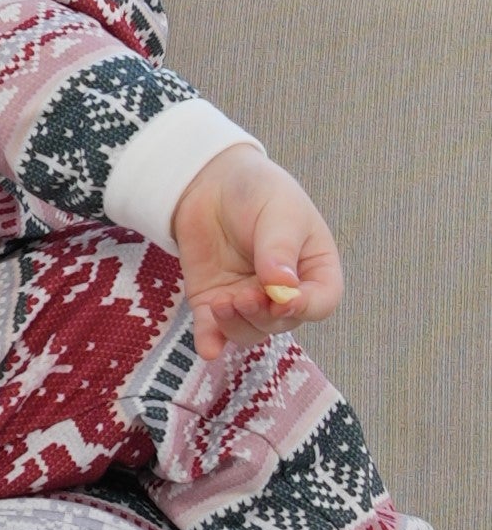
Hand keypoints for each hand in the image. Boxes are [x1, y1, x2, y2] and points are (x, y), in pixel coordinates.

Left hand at [172, 143, 340, 360]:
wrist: (210, 181)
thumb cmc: (258, 192)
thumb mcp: (279, 212)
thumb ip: (280, 249)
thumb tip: (283, 288)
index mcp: (314, 270)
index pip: (321, 303)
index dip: (304, 307)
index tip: (284, 299)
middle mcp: (284, 292)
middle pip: (282, 322)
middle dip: (264, 315)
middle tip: (244, 296)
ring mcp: (248, 299)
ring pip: (250, 332)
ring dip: (237, 326)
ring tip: (221, 303)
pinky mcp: (214, 300)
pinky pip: (213, 330)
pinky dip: (211, 341)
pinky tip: (208, 348)